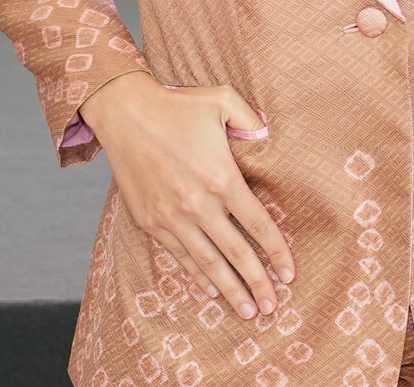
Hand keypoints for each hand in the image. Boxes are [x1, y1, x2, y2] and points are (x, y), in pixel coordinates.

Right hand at [78, 71, 292, 320]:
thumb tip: (270, 137)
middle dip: (257, 283)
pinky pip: (179, 256)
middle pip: (236, 253)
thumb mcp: (224, 101)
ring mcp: (172, 217)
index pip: (258, 225)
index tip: (290, 274)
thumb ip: (253, 121)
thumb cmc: (178, 106)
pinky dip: (196, 276)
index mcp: (222, 179)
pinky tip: (211, 291)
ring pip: (207, 263)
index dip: (276, 252)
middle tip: (272, 307)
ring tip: (247, 311)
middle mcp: (198, 205)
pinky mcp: (150, 222)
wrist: (124, 114)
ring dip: (229, 290)